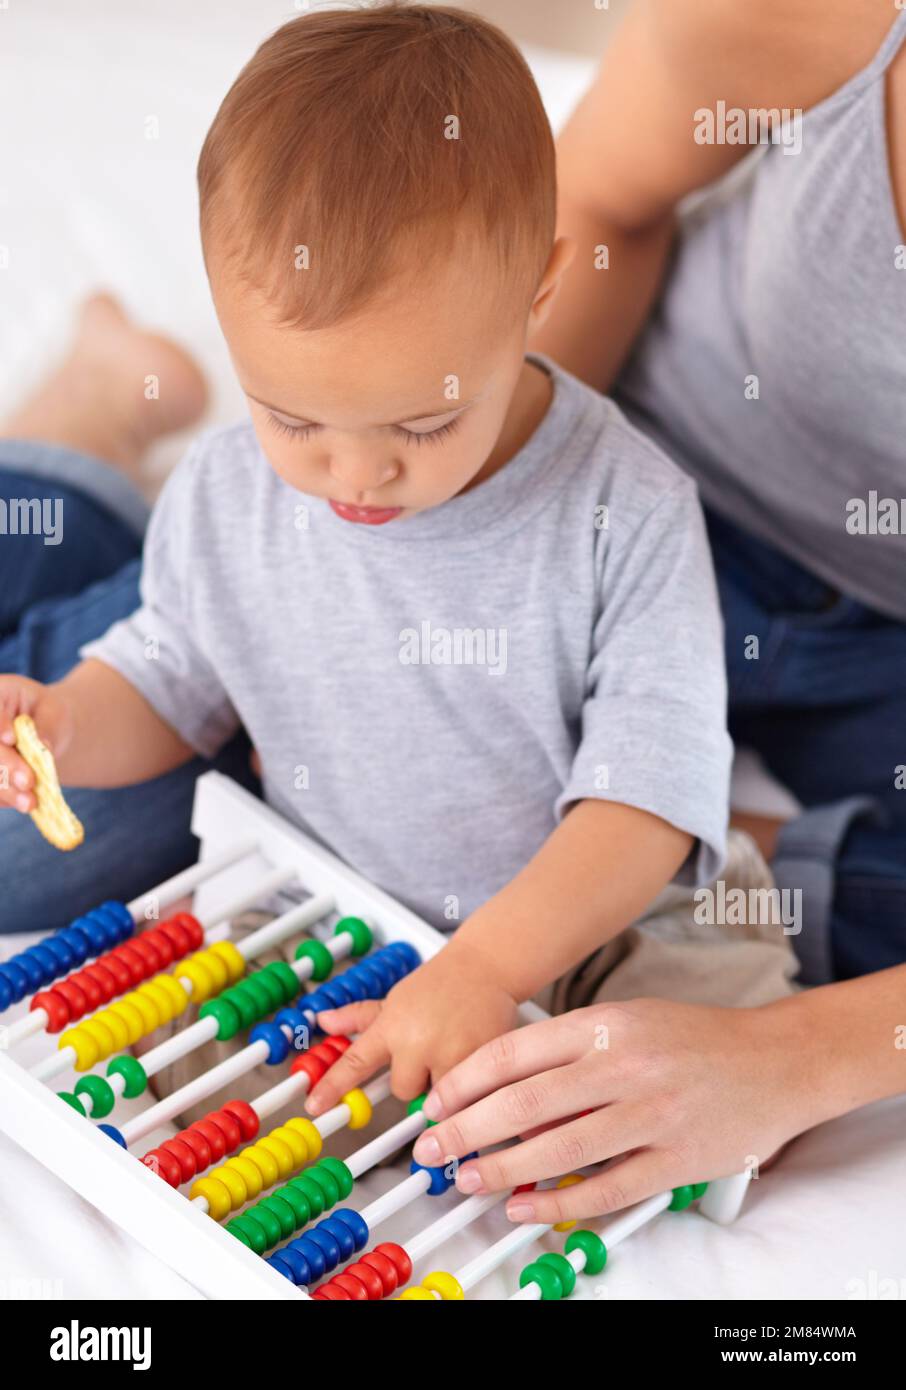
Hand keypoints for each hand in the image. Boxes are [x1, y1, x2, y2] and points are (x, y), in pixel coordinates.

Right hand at [0, 676, 74, 812]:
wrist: (42, 732)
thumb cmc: (47, 715)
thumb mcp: (53, 713)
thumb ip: (46, 726)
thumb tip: (42, 746)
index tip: (11, 737)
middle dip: (5, 765)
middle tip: (29, 781)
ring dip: (4, 789)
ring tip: (29, 802)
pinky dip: (4, 797)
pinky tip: (22, 803)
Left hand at [304, 941, 518, 1115]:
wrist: (486, 966)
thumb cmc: (440, 984)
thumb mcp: (396, 999)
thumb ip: (361, 1017)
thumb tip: (323, 1021)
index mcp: (393, 1025)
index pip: (356, 1061)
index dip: (333, 1085)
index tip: (315, 1105)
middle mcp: (417, 1041)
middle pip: (403, 1089)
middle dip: (417, 1075)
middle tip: (432, 1047)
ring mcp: (448, 1054)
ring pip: (435, 1096)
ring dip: (444, 1082)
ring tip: (455, 1049)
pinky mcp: (479, 1065)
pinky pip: (465, 1094)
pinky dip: (469, 1083)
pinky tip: (472, 1055)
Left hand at [410, 997, 817, 1223]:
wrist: (778, 1060)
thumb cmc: (696, 1039)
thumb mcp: (628, 1019)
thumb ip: (570, 1049)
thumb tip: (502, 1087)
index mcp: (607, 1022)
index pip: (515, 1052)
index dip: (465, 1081)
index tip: (435, 1102)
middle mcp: (625, 1064)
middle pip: (525, 1104)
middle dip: (466, 1129)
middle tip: (433, 1149)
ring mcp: (653, 1114)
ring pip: (559, 1150)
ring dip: (502, 1170)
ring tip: (468, 1180)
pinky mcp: (677, 1159)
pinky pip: (608, 1188)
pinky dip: (560, 1203)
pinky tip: (525, 1207)